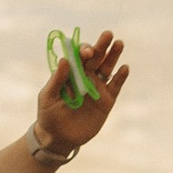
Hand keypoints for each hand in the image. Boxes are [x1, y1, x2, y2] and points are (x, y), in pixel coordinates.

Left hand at [38, 27, 128, 154]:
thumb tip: (65, 59)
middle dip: (101, 46)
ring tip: (119, 43)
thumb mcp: (48, 97)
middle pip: (95, 57)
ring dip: (113, 56)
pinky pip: (115, 86)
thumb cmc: (48, 115)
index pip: (78, 56)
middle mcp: (85, 76)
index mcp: (70, 73)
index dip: (82, 50)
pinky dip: (121, 77)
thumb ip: (57, 79)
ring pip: (107, 68)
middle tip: (108, 34)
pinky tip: (124, 68)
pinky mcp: (107, 100)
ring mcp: (97, 88)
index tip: (85, 52)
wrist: (59, 138)